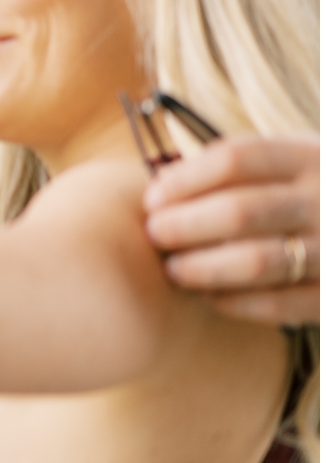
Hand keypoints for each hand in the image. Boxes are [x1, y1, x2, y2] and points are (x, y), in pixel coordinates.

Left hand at [145, 135, 317, 325]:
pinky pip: (278, 304)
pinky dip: (233, 301)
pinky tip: (207, 296)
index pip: (235, 159)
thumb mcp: (286, 166)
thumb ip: (232, 170)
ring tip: (174, 269)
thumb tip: (161, 183)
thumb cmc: (306, 194)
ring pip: (256, 261)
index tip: (152, 199)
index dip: (184, 180)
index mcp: (310, 157)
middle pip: (239, 211)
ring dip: (202, 268)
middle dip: (184, 226)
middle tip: (155, 235)